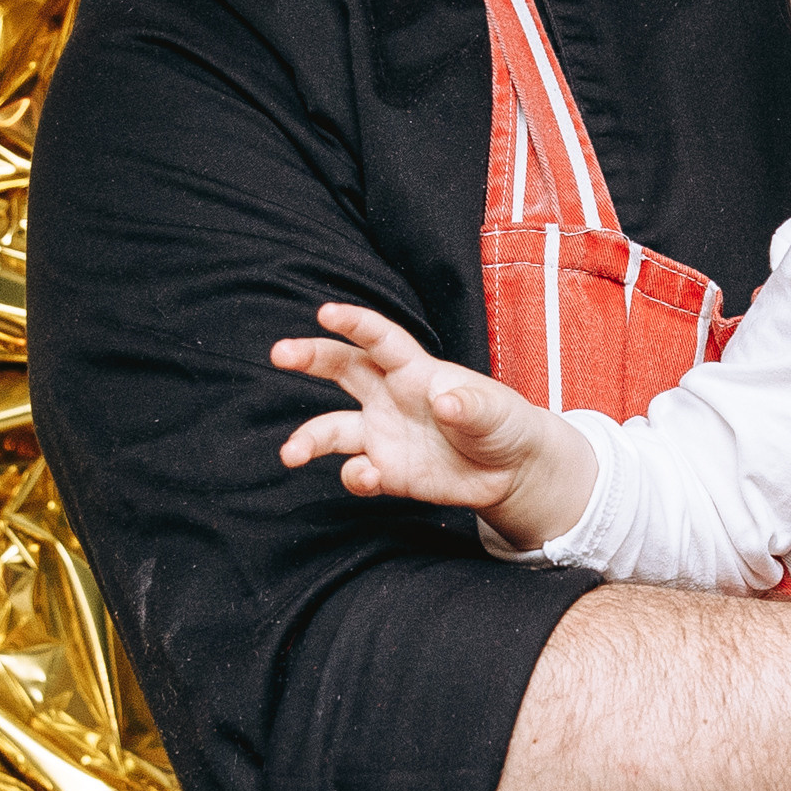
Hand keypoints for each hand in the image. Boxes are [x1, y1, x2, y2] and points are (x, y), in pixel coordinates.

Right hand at [273, 302, 596, 536]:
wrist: (512, 472)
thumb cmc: (503, 424)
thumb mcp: (497, 411)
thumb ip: (473, 406)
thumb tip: (446, 403)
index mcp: (415, 371)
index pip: (379, 340)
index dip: (354, 324)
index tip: (326, 312)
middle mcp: (389, 398)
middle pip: (340, 369)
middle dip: (308, 357)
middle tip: (279, 353)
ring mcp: (384, 435)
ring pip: (333, 430)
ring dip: (308, 439)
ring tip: (290, 454)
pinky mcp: (388, 472)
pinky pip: (359, 472)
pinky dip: (356, 476)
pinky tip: (369, 478)